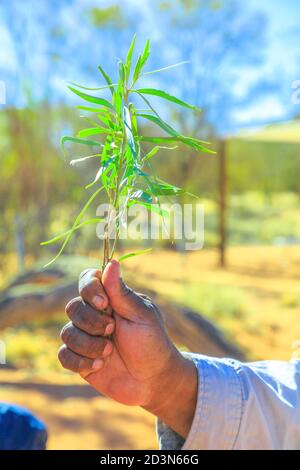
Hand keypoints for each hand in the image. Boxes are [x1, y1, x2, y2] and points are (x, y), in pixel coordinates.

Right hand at [58, 260, 196, 437]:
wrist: (153, 380)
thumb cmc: (152, 343)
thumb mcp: (142, 315)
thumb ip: (122, 292)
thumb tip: (112, 262)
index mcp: (111, 299)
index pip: (88, 279)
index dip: (89, 289)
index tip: (105, 304)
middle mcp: (94, 315)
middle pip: (73, 307)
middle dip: (91, 322)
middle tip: (113, 331)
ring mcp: (85, 337)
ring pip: (67, 332)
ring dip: (89, 344)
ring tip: (109, 352)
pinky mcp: (79, 359)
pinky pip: (64, 355)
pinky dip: (80, 361)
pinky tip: (99, 366)